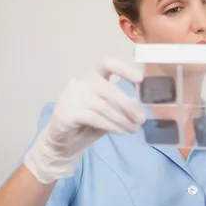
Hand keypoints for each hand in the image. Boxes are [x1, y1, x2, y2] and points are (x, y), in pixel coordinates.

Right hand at [24, 57, 145, 183]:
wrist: (64, 142)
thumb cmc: (90, 122)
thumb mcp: (109, 110)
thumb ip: (121, 104)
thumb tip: (141, 108)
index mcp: (93, 76)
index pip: (107, 63)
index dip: (124, 68)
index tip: (140, 79)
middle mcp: (81, 82)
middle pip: (108, 89)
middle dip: (128, 105)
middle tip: (141, 119)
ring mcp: (71, 96)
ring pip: (103, 106)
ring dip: (122, 120)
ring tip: (133, 129)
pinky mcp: (66, 112)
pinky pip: (94, 117)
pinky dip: (111, 125)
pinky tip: (120, 131)